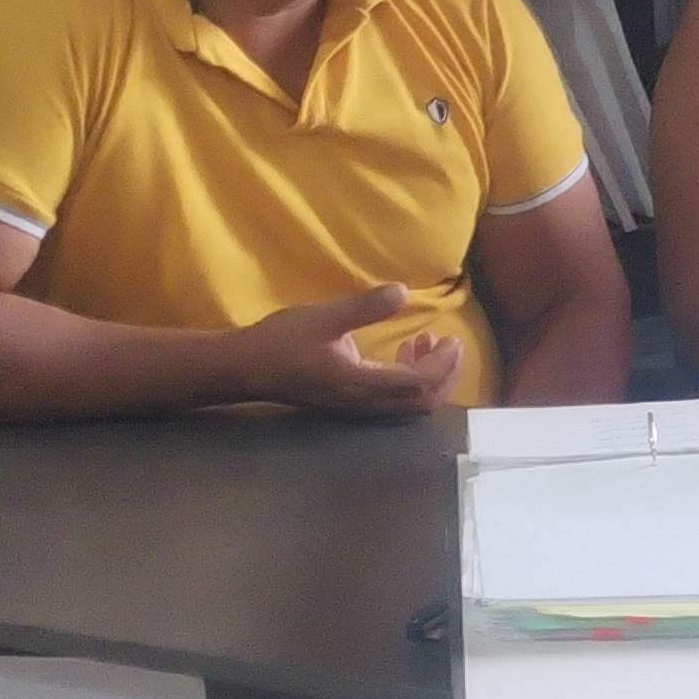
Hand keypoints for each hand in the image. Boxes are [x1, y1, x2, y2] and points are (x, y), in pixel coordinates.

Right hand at [232, 290, 464, 414]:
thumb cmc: (282, 341)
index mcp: (361, 384)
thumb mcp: (324, 317)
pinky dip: (407, 378)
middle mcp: (365, 403)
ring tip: (426, 341)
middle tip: (451, 343)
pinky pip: (392, 399)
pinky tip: (401, 352)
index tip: (451, 339)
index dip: (442, 366)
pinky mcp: (350, 402)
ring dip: (426, 377)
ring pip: (409, 404)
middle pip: (422, 403)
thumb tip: (403, 292)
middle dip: (444, 375)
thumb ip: (365, 307)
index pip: (419, 385)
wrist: (246, 368)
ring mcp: (358, 407)